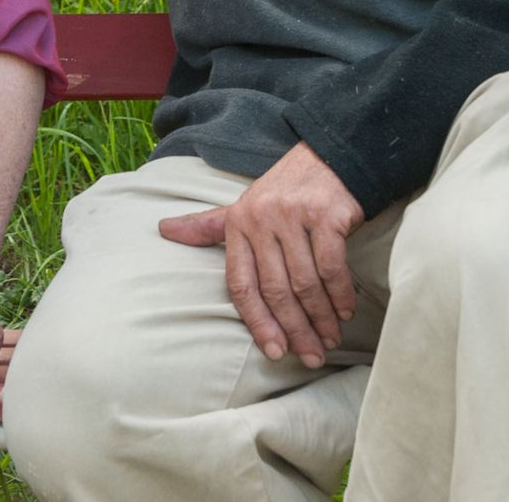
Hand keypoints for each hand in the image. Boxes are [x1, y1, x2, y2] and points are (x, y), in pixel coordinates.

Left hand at [159, 143, 364, 368]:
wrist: (331, 153)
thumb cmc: (286, 188)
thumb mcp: (244, 205)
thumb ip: (209, 226)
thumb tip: (163, 229)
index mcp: (237, 222)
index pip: (241, 285)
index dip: (258, 323)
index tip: (275, 351)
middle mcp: (261, 219)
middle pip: (276, 290)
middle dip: (296, 329)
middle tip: (312, 355)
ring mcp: (293, 216)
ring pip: (305, 283)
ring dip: (321, 318)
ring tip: (330, 338)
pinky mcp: (325, 215)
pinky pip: (331, 268)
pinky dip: (340, 295)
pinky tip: (345, 311)